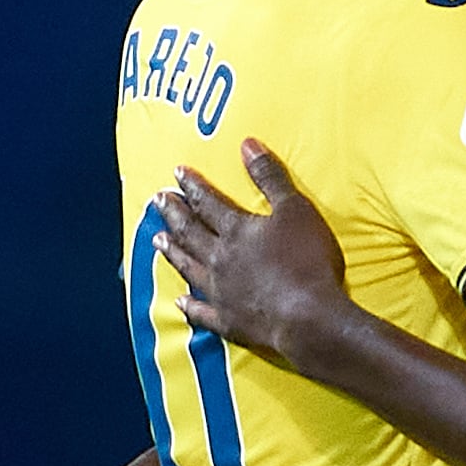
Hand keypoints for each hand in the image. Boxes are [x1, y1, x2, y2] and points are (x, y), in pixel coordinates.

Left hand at [153, 143, 361, 371]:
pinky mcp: (228, 321)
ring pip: (189, 267)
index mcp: (236, 231)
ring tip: (157, 240)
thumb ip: (270, 177)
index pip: (208, 202)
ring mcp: (221, 292)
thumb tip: (247, 145)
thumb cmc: (306, 261)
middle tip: (157, 201)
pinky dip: (190, 306)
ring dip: (172, 253)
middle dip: (174, 214)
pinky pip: (202, 312)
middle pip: (191, 232)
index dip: (192, 186)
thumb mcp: (295, 209)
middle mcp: (220, 259)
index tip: (176, 174)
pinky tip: (180, 302)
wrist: (308, 317)